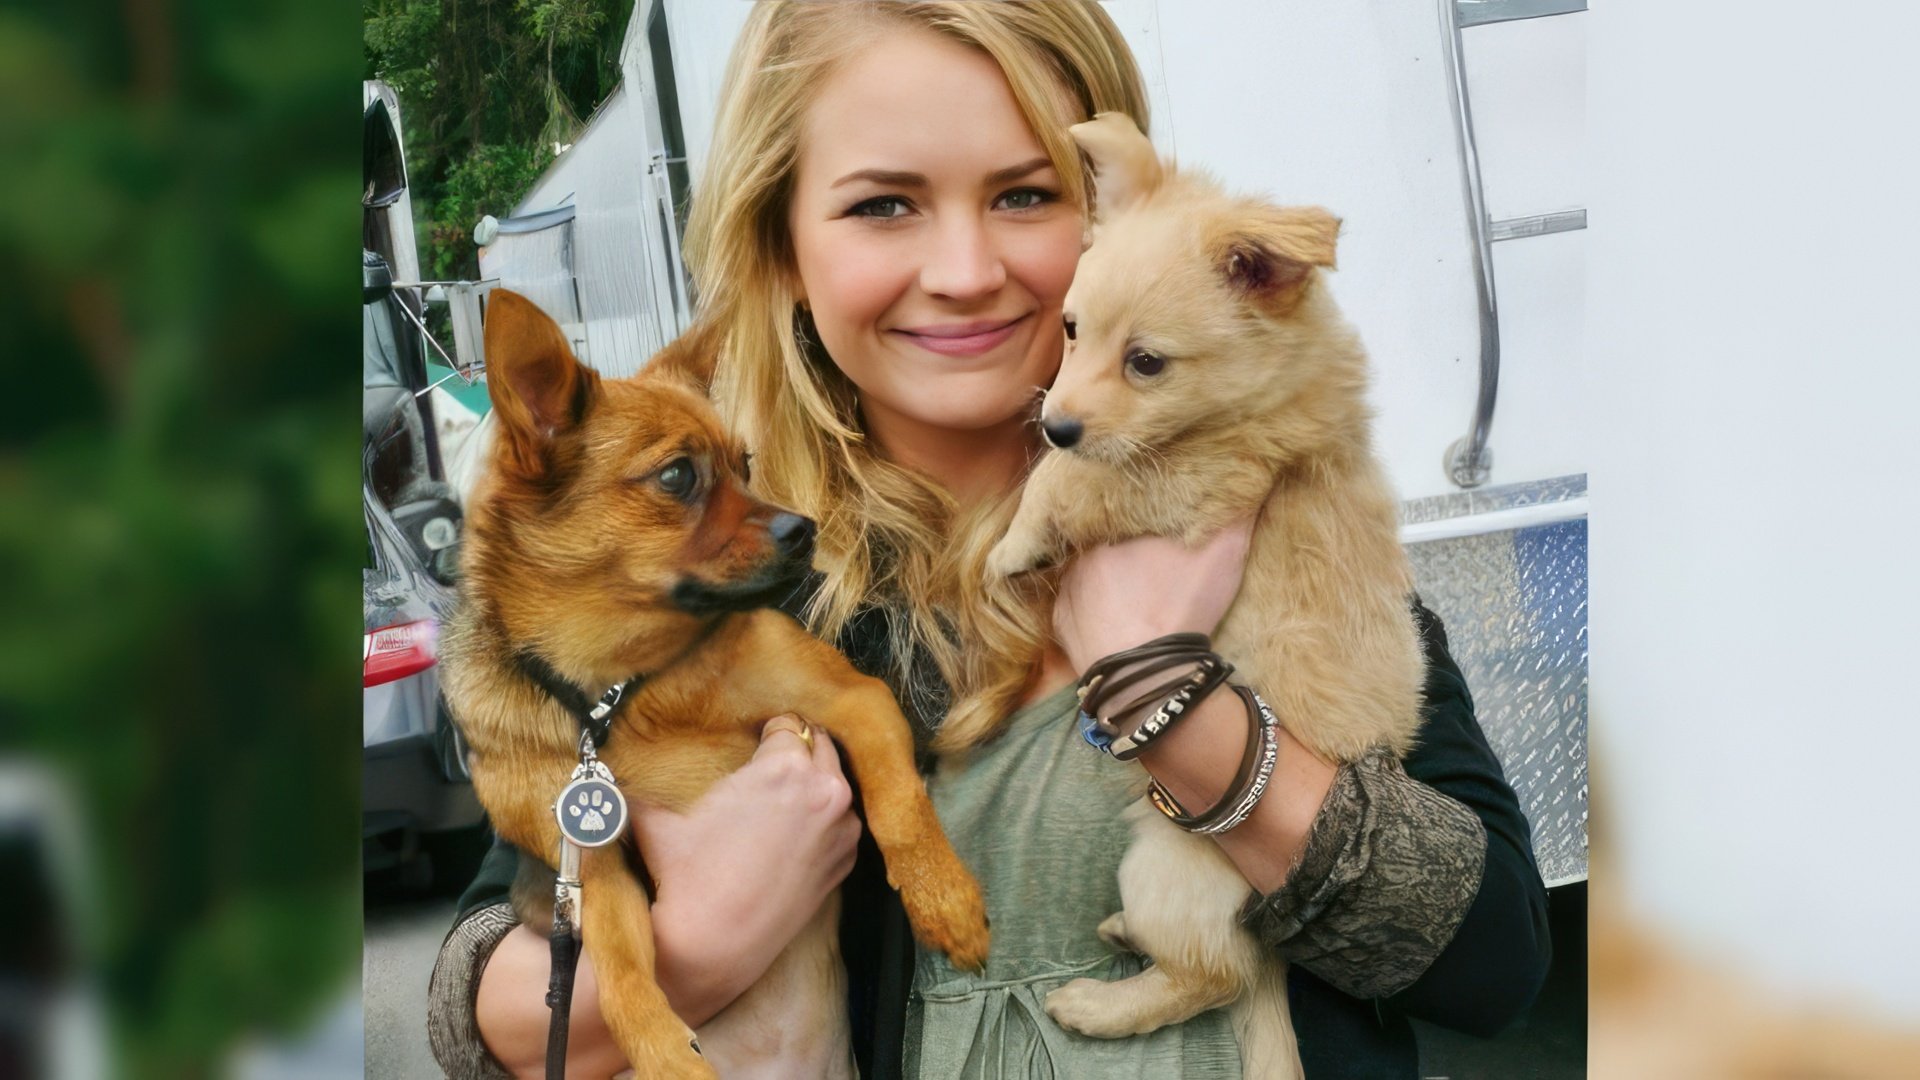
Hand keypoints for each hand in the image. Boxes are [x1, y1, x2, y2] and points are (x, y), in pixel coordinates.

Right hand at [635, 716, 862, 1023]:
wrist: (711, 946)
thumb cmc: (685, 878)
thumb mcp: (656, 820)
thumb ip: (636, 786)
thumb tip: (603, 771)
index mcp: (785, 766)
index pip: (787, 724)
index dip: (767, 731)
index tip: (755, 742)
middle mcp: (825, 791)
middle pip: (820, 746)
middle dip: (797, 750)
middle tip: (770, 764)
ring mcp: (840, 828)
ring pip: (837, 784)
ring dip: (816, 784)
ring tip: (785, 797)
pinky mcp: (844, 862)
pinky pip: (842, 824)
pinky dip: (826, 822)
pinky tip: (798, 831)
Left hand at [1051, 518, 1255, 673]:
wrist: (1147, 677)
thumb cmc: (1182, 608)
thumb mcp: (1221, 555)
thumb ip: (1233, 513)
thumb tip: (1246, 482)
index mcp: (1111, 527)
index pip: (1125, 507)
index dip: (1145, 512)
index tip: (1163, 522)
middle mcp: (1079, 554)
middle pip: (1103, 539)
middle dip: (1124, 544)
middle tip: (1149, 559)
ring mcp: (1066, 589)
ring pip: (1086, 571)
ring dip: (1105, 576)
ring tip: (1132, 588)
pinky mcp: (1061, 623)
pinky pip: (1075, 604)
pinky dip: (1092, 607)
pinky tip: (1114, 613)